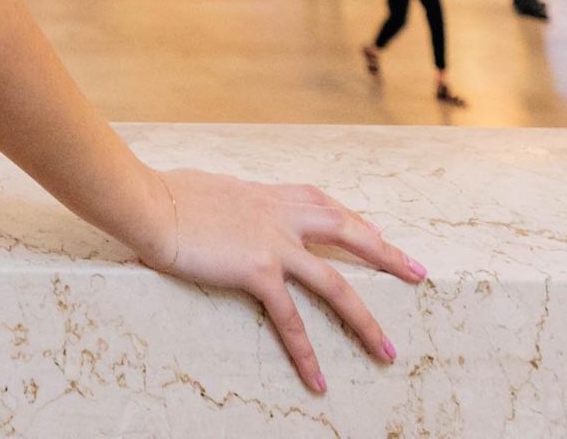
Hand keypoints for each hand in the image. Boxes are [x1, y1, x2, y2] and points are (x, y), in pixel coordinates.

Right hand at [127, 165, 425, 394]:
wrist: (150, 202)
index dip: (353, 219)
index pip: (323, 203)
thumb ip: (232, 200)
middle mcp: (280, 214)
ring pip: (335, 283)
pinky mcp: (257, 270)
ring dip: (365, 320)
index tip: (376, 231)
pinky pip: (290, 319)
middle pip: (348, 233)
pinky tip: (318, 379)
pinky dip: (306, 353)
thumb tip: (224, 207)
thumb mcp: (212, 188)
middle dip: (386, 254)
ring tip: (387, 349)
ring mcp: (274, 243)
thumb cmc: (166, 193)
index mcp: (268, 194)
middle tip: (417, 271)